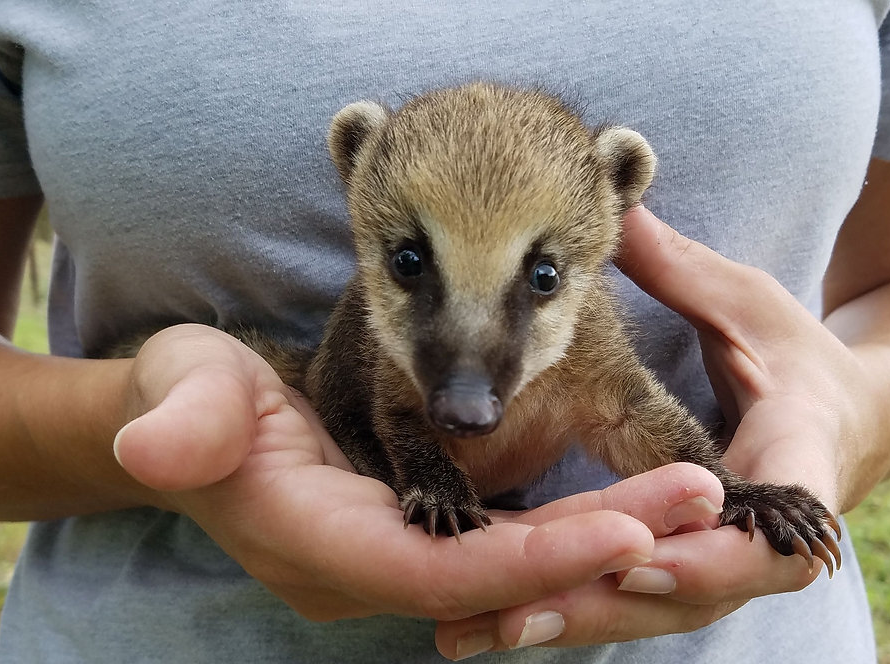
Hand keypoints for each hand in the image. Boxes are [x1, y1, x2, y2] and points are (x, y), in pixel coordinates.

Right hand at [113, 324, 664, 621]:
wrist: (189, 423)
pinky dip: (566, 527)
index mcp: (322, 540)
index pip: (444, 568)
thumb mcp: (182, 396)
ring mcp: (392, 554)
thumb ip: (182, 425)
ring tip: (688, 497)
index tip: (628, 528)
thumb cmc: (191, 402)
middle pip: (502, 574)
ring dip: (600, 535)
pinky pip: (502, 543)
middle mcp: (367, 566)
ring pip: (513, 563)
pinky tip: (628, 501)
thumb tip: (156, 445)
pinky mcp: (410, 532)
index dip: (534, 557)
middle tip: (699, 501)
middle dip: (601, 544)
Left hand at [436, 206, 866, 657]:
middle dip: (605, 601)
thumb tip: (623, 191)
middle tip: (516, 619)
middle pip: (688, 586)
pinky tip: (500, 626)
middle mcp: (760, 527)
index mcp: (793, 452)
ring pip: (651, 604)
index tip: (640, 555)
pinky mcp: (684, 562)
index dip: (712, 548)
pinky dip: (574, 612)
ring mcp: (721, 555)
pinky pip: (630, 593)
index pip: (772, 515)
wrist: (836, 420)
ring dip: (572, 620)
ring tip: (481, 636)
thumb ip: (683, 270)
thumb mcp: (746, 306)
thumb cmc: (793, 359)